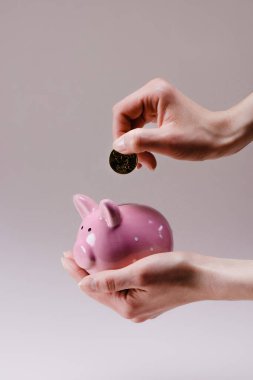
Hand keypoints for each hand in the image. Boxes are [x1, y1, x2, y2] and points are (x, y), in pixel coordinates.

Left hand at [62, 251, 252, 322]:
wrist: (203, 277)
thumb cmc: (176, 273)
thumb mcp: (138, 273)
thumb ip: (109, 281)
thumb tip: (82, 285)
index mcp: (127, 307)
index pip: (92, 289)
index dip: (76, 271)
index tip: (66, 255)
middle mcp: (132, 310)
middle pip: (100, 289)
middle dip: (85, 271)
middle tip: (74, 253)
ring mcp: (142, 304)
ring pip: (112, 287)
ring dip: (99, 271)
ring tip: (89, 257)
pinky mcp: (149, 295)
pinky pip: (124, 284)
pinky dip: (114, 272)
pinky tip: (114, 261)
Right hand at [112, 78, 252, 168]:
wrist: (222, 138)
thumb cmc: (201, 137)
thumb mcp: (167, 142)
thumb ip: (139, 142)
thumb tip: (118, 145)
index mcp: (154, 94)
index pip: (121, 112)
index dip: (119, 134)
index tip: (126, 153)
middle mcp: (153, 95)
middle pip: (126, 120)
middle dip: (130, 143)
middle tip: (139, 162)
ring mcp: (156, 105)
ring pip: (133, 127)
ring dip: (136, 147)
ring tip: (146, 162)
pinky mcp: (160, 115)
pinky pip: (142, 130)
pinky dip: (143, 145)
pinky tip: (148, 157)